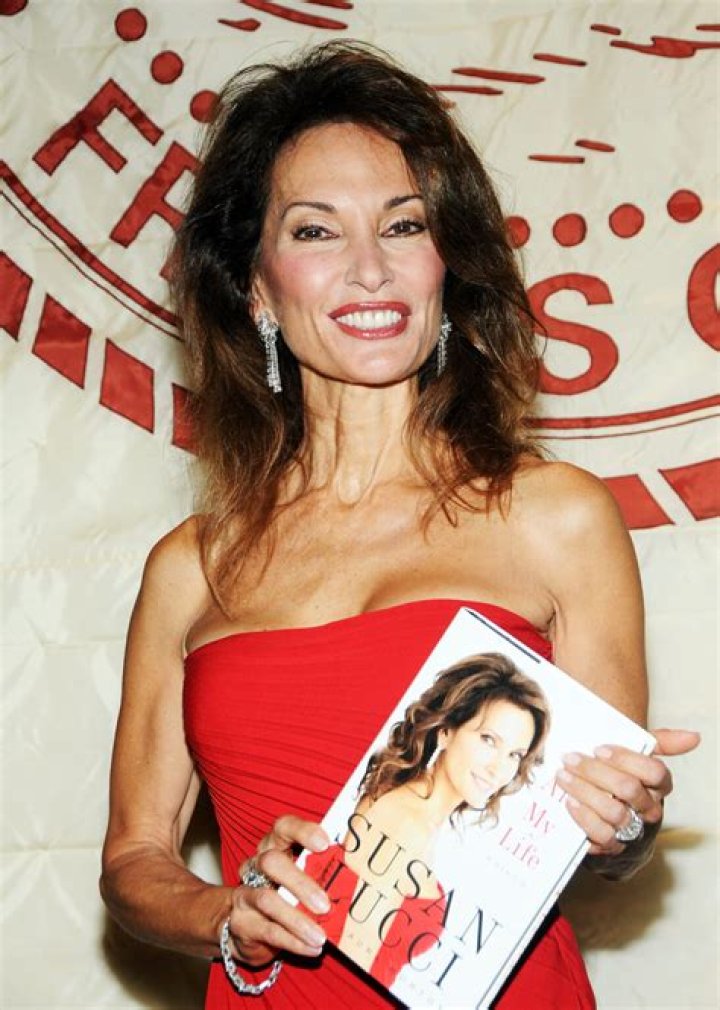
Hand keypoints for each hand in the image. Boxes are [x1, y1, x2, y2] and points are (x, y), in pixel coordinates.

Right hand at [225, 815, 330, 965]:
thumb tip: (358, 874)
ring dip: (297, 919)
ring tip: (320, 936)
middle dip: (300, 882)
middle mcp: (257, 864)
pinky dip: (293, 941)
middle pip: (272, 862)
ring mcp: (246, 893)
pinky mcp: (241, 922)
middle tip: (324, 904)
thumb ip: (321, 870)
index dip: (303, 831)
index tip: (325, 843)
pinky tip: (312, 948)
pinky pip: (268, 931)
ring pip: (267, 900)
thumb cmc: (285, 894)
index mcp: (274, 845)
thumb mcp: (302, 876)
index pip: (284, 826)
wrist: (246, 926)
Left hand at [558, 728, 699, 857]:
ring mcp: (632, 830)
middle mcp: (648, 810)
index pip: (654, 771)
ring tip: (563, 777)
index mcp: (658, 787)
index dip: (626, 759)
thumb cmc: (623, 783)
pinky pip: (602, 836)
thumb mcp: (638, 760)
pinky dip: (584, 818)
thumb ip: (659, 743)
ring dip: (585, 792)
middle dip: (595, 771)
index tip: (599, 749)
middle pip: (629, 789)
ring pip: (615, 812)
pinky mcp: (613, 848)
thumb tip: (694, 736)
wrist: (611, 826)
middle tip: (570, 759)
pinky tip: (569, 802)